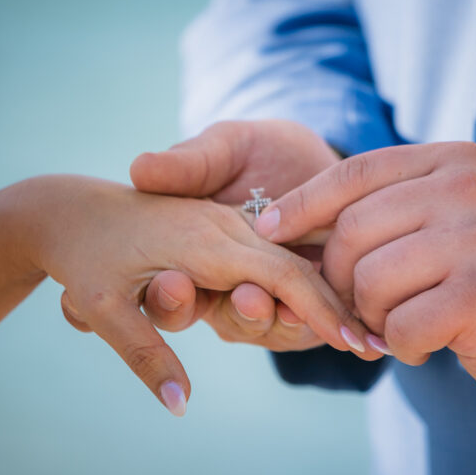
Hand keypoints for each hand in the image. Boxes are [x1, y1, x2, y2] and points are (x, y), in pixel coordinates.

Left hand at [23, 176, 375, 415]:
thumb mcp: (102, 306)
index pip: (280, 277)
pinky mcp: (222, 224)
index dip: (320, 312)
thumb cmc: (82, 256)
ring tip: (363, 328)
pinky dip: (302, 274)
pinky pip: (272, 249)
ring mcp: (226, 221)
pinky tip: (329, 294)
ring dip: (325, 291)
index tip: (357, 346)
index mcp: (203, 240)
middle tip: (377, 346)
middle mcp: (223, 225)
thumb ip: (145, 353)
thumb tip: (181, 407)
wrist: (65, 208)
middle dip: (338, 305)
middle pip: (296, 266)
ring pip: (287, 256)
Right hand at [129, 120, 373, 353]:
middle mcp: (229, 286)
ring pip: (270, 326)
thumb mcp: (223, 147)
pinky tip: (335, 314)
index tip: (174, 283)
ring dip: (281, 321)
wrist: (315, 159)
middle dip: (240, 313)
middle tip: (251, 300)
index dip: (170, 298)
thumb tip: (140, 168)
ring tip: (294, 310)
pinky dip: (321, 317)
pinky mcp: (311, 302)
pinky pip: (310, 321)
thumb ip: (186, 164)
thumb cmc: (258, 149)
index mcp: (196, 256)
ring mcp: (271, 296)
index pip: (172, 295)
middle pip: (227, 319)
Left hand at [253, 142, 475, 398]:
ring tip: (403, 321)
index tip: (268, 229)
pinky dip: (402, 345)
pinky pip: (400, 326)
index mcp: (451, 162)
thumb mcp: (448, 215)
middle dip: (341, 278)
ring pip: (370, 281)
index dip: (303, 203)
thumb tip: (287, 218)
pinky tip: (428, 343)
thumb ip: (388, 206)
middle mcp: (466, 189)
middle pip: (352, 231)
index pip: (354, 172)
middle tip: (363, 303)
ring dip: (373, 316)